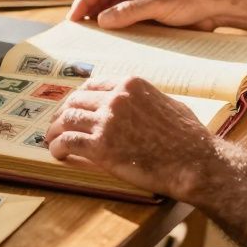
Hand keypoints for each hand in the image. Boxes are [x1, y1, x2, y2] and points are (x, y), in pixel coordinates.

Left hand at [45, 76, 218, 199]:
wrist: (194, 162)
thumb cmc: (189, 137)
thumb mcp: (169, 104)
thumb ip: (147, 100)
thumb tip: (141, 103)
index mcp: (131, 84)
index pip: (92, 86)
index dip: (78, 98)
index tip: (73, 108)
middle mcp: (116, 98)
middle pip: (76, 101)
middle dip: (63, 113)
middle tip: (58, 125)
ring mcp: (107, 121)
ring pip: (67, 119)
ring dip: (55, 130)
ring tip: (52, 140)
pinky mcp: (101, 146)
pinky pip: (68, 142)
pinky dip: (58, 147)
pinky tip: (57, 153)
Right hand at [66, 0, 229, 30]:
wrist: (217, 6)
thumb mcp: (158, 5)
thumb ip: (129, 12)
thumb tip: (101, 20)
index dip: (83, 1)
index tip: (73, 18)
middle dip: (90, 12)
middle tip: (79, 31)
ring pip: (114, 9)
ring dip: (104, 21)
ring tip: (92, 37)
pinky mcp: (151, 11)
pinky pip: (128, 18)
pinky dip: (119, 27)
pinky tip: (114, 39)